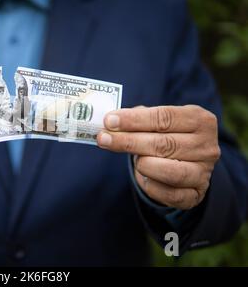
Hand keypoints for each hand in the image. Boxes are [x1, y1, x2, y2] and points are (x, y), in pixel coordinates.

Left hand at [97, 105, 219, 209]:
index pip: (164, 117)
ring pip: (169, 171)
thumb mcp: (157, 121)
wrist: (186, 163)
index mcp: (200, 120)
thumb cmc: (166, 135)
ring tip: (132, 159)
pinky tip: (142, 176)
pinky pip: (169, 194)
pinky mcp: (196, 194)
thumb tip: (111, 121)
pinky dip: (150, 185)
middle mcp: (207, 146)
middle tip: (103, 138)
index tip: (109, 121)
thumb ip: (137, 118)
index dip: (134, 120)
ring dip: (142, 165)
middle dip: (128, 141)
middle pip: (163, 144)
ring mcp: (204, 172)